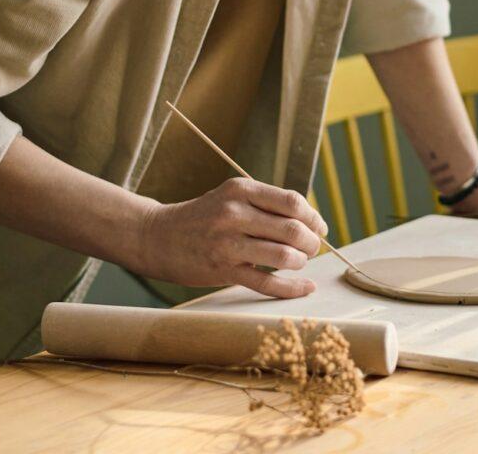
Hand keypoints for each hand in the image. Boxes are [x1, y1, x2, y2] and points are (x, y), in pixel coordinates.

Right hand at [137, 178, 328, 298]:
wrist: (158, 236)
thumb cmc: (204, 217)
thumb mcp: (231, 197)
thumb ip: (265, 204)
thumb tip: (311, 221)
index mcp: (240, 190)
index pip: (292, 201)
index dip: (313, 217)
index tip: (319, 228)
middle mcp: (234, 213)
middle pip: (292, 229)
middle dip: (311, 242)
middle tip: (312, 248)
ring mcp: (228, 243)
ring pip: (283, 256)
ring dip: (301, 262)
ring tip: (299, 263)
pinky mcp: (223, 270)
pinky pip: (266, 283)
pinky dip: (291, 288)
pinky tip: (304, 288)